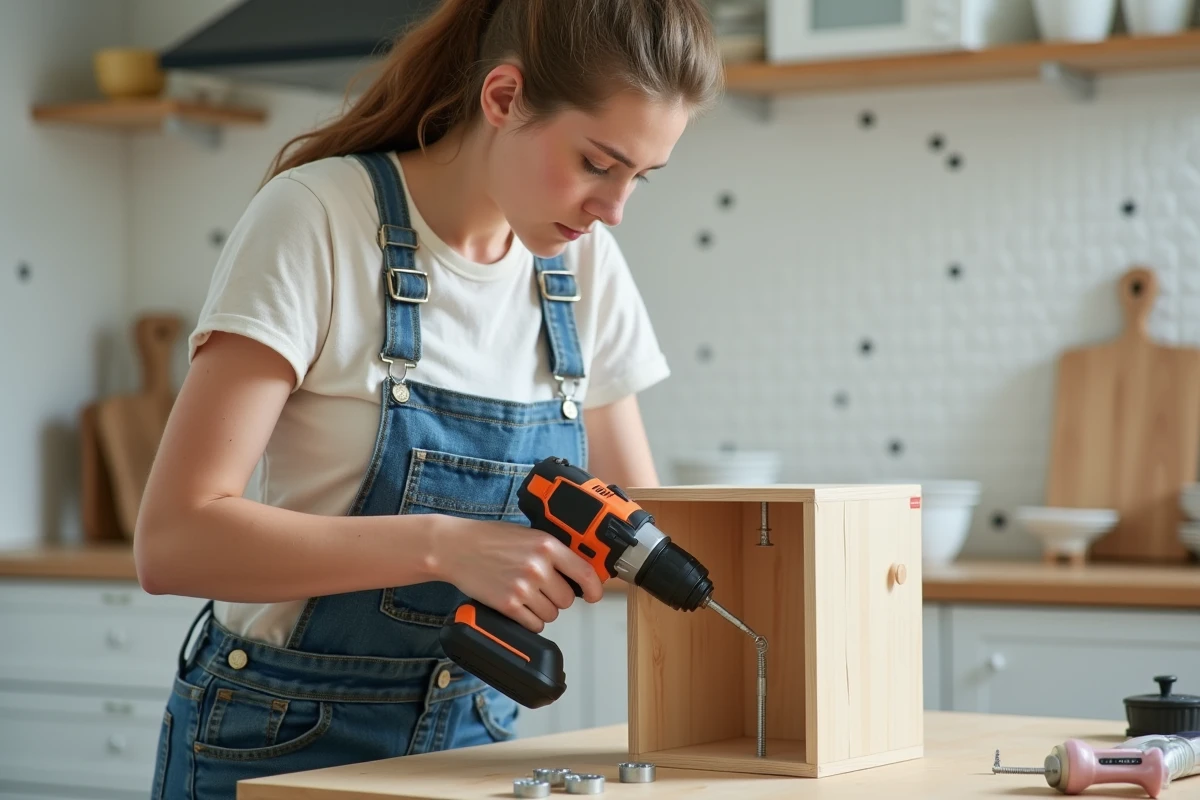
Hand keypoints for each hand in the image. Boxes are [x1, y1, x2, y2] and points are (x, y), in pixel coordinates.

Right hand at [431, 516, 604, 631]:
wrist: (455, 547)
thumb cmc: (489, 539)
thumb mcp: (527, 535)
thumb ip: (551, 551)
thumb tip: (576, 571)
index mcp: (547, 545)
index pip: (584, 573)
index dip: (594, 589)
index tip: (594, 595)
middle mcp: (538, 566)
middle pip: (567, 599)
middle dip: (558, 598)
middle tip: (542, 589)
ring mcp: (523, 587)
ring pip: (551, 614)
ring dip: (543, 610)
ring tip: (527, 595)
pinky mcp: (508, 605)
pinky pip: (534, 624)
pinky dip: (530, 621)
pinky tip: (519, 607)